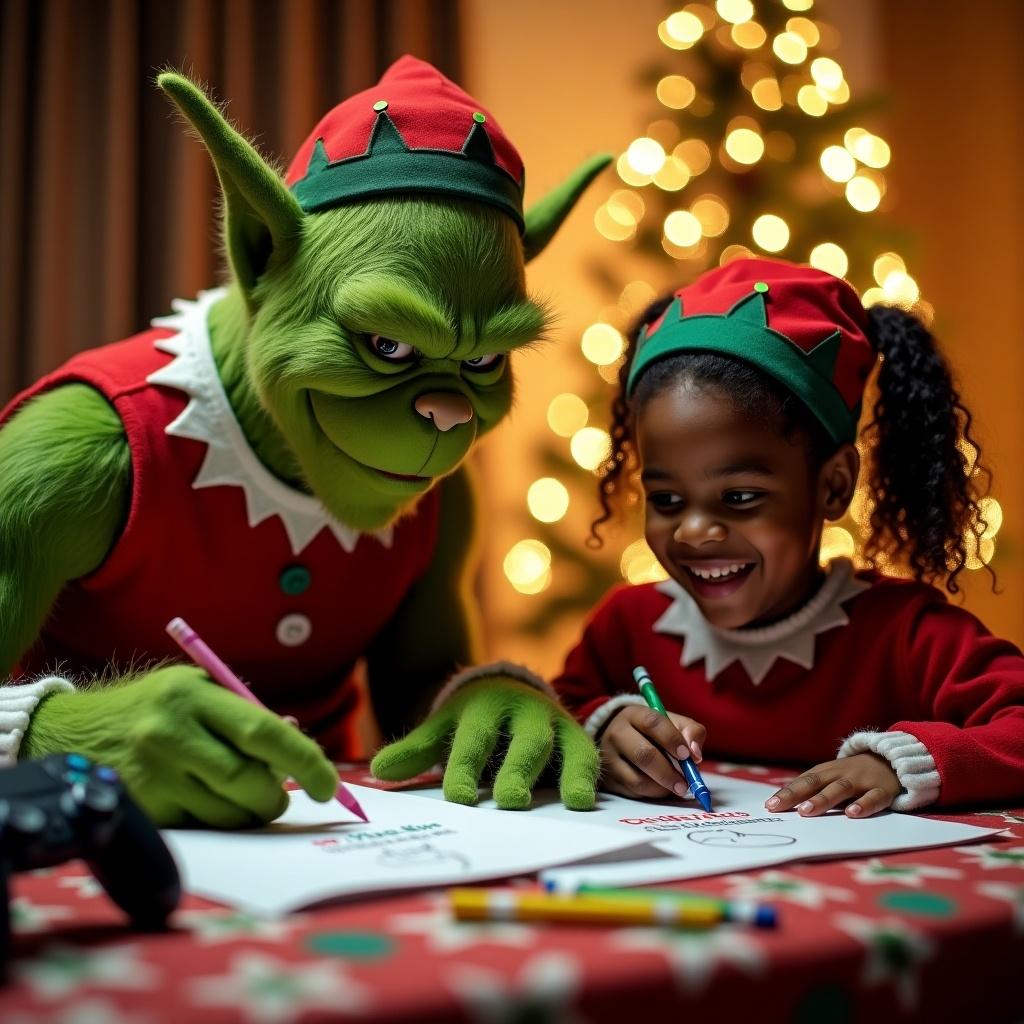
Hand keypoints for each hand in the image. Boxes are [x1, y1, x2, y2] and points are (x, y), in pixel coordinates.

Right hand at [23, 666, 339, 827]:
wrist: (70, 733)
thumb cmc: (152, 708)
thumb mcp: (196, 691)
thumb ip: (243, 714)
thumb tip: (296, 742)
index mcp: (193, 695)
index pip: (262, 731)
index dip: (304, 760)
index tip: (328, 784)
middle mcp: (170, 733)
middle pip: (248, 780)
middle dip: (276, 795)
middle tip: (279, 794)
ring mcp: (153, 775)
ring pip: (229, 813)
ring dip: (250, 813)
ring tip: (244, 797)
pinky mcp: (142, 810)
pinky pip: (202, 827)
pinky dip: (218, 822)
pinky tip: (204, 802)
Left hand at [370, 678, 599, 810]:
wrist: (510, 688)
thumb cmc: (472, 719)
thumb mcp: (444, 727)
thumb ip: (416, 750)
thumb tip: (377, 770)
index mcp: (485, 707)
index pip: (475, 739)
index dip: (466, 767)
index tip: (458, 797)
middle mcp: (525, 711)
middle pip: (526, 741)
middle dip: (520, 769)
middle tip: (511, 800)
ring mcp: (556, 724)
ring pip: (568, 745)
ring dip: (571, 772)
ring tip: (573, 801)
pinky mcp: (578, 738)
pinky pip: (588, 756)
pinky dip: (589, 776)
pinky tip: (587, 802)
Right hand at [600, 704, 705, 800]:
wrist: (622, 740)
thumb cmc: (655, 732)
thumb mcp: (673, 723)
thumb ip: (691, 732)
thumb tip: (695, 754)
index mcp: (634, 714)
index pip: (652, 723)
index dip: (672, 739)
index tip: (687, 755)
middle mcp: (617, 734)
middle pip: (643, 754)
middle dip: (668, 772)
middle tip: (686, 783)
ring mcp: (610, 758)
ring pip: (638, 779)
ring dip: (663, 787)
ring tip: (677, 787)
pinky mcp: (610, 780)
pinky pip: (634, 792)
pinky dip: (653, 794)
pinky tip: (662, 788)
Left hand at [765, 753, 901, 817]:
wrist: (893, 761)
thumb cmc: (854, 775)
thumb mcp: (833, 777)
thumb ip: (813, 789)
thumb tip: (785, 804)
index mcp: (826, 772)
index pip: (802, 782)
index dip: (786, 793)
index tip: (770, 805)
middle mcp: (840, 774)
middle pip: (815, 783)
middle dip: (796, 794)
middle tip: (778, 806)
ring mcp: (861, 781)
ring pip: (840, 789)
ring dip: (822, 799)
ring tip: (806, 810)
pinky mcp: (882, 790)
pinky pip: (873, 798)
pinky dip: (863, 805)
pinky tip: (852, 814)